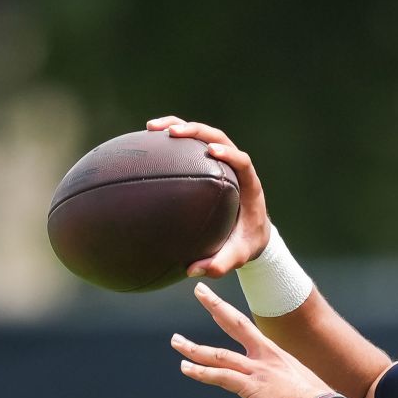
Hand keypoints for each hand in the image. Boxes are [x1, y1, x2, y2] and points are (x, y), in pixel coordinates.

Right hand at [146, 115, 272, 277]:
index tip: (211, 151)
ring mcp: (221, 162)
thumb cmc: (245, 244)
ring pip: (202, 135)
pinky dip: (170, 140)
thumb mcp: (236, 256)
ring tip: (151, 128)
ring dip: (179, 126)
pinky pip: (189, 146)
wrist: (251, 235)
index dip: (228, 152)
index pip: (242, 160)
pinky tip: (146, 140)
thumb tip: (193, 271)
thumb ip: (219, 264)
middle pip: (218, 137)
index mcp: (248, 185)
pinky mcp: (206, 163)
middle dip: (196, 131)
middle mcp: (235, 167)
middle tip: (172, 133)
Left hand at [173, 283, 328, 397]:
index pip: (247, 329)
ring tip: (176, 342)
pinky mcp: (251, 387)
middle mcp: (264, 357)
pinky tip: (185, 368)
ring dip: (194, 348)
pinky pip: (220, 377)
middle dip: (215, 306)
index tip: (214, 305)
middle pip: (235, 324)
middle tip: (200, 290)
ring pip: (219, 355)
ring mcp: (257, 371)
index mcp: (275, 355)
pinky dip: (201, 372)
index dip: (228, 316)